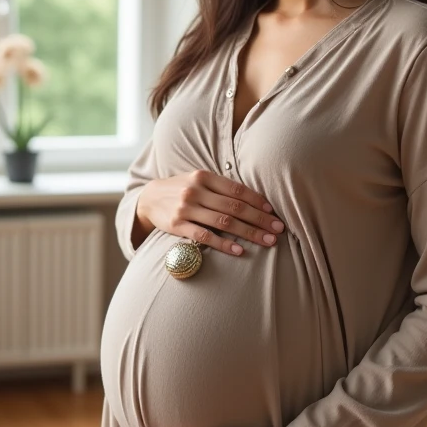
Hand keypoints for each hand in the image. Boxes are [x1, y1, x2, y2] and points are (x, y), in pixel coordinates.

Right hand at [136, 171, 285, 256]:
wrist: (148, 198)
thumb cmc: (181, 189)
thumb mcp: (198, 180)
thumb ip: (221, 187)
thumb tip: (256, 199)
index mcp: (204, 176)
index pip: (237, 189)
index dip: (258, 201)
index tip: (274, 212)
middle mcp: (195, 191)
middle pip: (234, 207)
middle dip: (260, 219)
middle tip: (278, 230)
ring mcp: (185, 208)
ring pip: (224, 222)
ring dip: (249, 232)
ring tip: (267, 241)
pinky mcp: (177, 225)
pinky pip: (204, 236)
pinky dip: (223, 243)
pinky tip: (239, 250)